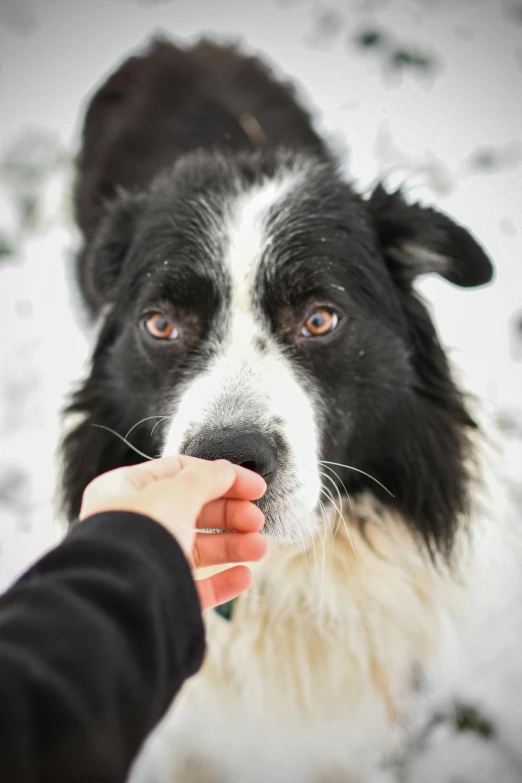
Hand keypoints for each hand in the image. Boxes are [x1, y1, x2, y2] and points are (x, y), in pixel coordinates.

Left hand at [80, 456, 267, 609]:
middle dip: (230, 514)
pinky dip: (223, 580)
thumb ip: (205, 478)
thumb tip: (225, 471)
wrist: (120, 600)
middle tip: (256, 520)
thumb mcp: (175, 493)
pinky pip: (197, 586)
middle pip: (194, 510)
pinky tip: (244, 575)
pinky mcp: (160, 595)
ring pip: (199, 549)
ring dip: (234, 545)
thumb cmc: (136, 538)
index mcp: (126, 491)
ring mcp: (148, 561)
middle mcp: (135, 525)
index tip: (254, 487)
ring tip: (259, 548)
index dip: (221, 476)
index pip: (180, 472)